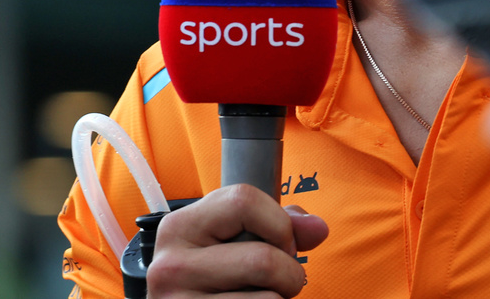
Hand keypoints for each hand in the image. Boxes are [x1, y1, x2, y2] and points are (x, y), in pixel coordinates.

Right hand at [147, 184, 328, 297]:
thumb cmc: (216, 272)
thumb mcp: (235, 237)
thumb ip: (279, 224)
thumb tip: (318, 228)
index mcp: (180, 226)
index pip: (244, 201)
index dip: (279, 223)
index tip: (283, 242)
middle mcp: (171, 266)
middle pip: (263, 260)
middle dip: (289, 271)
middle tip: (281, 278)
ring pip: (268, 298)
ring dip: (280, 297)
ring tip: (262, 295)